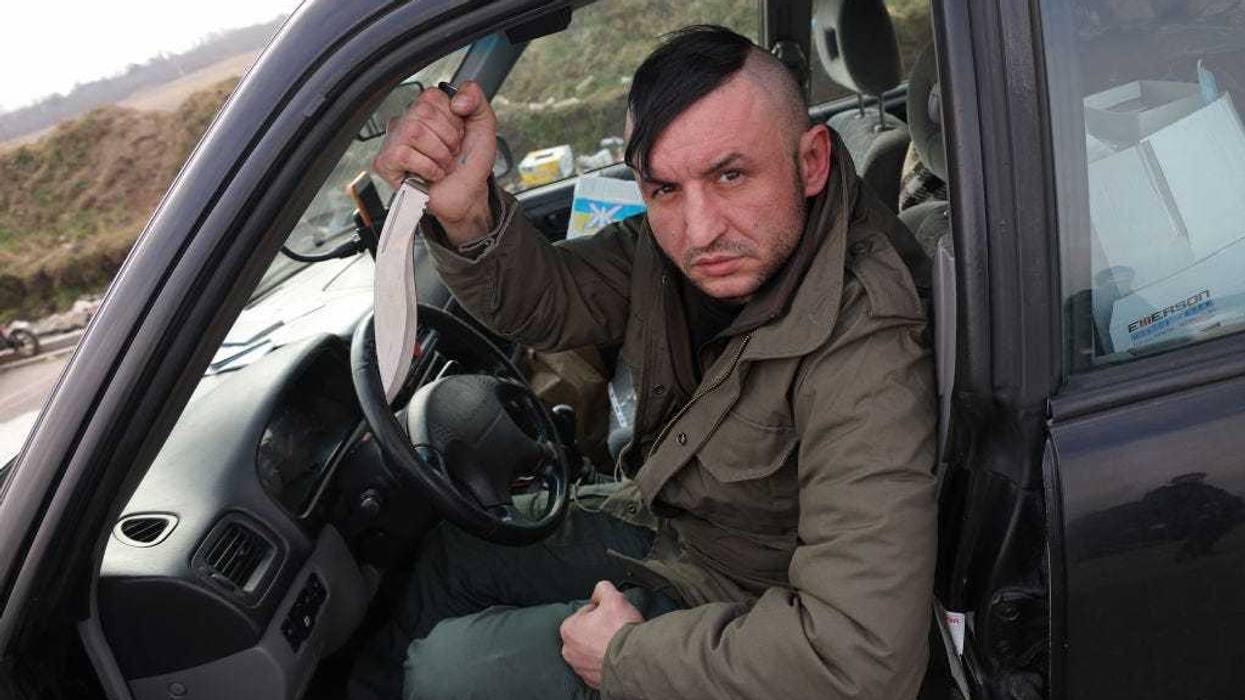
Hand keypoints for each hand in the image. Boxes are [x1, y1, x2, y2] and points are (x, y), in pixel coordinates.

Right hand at [372, 80, 496, 242]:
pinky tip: (431, 174)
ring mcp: (393, 141)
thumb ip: (475, 97)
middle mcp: (406, 122)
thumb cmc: (470, 162)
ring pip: (414, 132)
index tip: (458, 135)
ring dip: (439, 154)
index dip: (453, 119)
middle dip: (448, 138)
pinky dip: (427, 168)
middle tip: (451, 153)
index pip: (432, 97)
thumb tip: (456, 101)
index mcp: (425, 109)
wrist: (469, 195)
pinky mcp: (386, 163)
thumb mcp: (483, 123)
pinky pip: (403, 155)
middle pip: (423, 113)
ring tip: (442, 164)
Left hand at [559, 581, 643, 688]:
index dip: (601, 611)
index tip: (611, 615)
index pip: (586, 612)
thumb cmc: (621, 631)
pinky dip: (606, 660)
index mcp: (568, 629)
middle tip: (616, 628)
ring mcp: (581, 668)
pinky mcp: (593, 680)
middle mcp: (570, 651)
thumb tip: (599, 592)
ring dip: (603, 645)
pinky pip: (599, 665)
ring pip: (592, 649)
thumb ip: (602, 588)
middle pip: (587, 632)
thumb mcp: (613, 596)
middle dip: (600, 629)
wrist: (634, 660)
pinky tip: (617, 655)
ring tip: (618, 642)